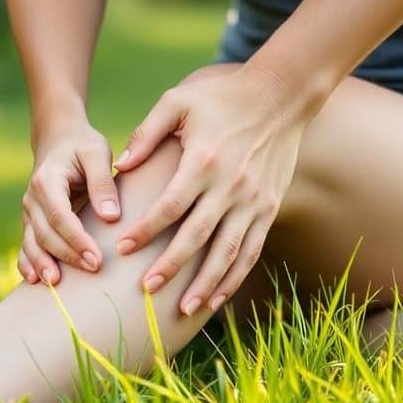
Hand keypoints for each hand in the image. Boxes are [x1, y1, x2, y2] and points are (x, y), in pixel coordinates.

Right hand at [19, 117, 120, 284]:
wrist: (59, 140)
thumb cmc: (82, 147)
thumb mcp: (97, 154)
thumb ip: (102, 183)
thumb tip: (110, 218)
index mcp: (47, 181)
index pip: (60, 216)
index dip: (77, 239)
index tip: (97, 258)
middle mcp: (32, 198)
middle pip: (46, 233)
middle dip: (68, 254)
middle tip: (94, 269)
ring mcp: (28, 212)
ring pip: (32, 242)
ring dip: (43, 264)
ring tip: (56, 283)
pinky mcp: (31, 222)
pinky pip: (26, 245)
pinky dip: (28, 263)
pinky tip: (35, 280)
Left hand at [114, 65, 318, 314]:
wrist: (282, 94)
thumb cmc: (222, 96)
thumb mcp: (179, 101)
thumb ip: (147, 132)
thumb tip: (120, 167)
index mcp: (205, 161)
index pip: (170, 206)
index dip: (146, 230)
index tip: (122, 248)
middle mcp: (232, 186)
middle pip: (197, 237)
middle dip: (171, 266)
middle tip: (145, 290)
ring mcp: (255, 201)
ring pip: (228, 253)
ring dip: (206, 283)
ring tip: (183, 308)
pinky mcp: (270, 208)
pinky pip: (251, 250)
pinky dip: (235, 277)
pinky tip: (217, 297)